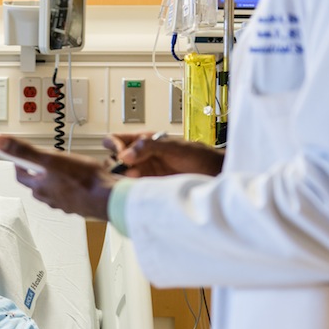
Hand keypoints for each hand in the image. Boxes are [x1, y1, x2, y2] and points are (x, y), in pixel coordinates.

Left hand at [0, 135, 116, 219]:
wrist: (108, 198)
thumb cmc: (83, 180)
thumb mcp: (50, 158)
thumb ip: (24, 150)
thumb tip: (0, 142)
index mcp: (39, 187)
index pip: (20, 174)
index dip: (19, 161)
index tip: (20, 154)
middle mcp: (48, 197)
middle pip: (36, 181)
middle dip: (38, 169)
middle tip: (45, 157)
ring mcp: (63, 202)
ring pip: (53, 188)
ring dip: (54, 177)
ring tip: (64, 166)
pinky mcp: (76, 205)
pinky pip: (68, 193)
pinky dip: (70, 185)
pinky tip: (79, 178)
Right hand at [104, 132, 224, 177]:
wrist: (214, 175)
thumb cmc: (199, 156)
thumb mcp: (173, 147)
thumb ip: (149, 147)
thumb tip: (126, 154)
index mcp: (144, 141)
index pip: (117, 139)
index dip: (114, 144)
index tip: (120, 153)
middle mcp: (141, 156)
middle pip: (114, 159)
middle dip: (115, 165)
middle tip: (126, 170)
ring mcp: (143, 172)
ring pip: (120, 175)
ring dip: (121, 178)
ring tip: (132, 180)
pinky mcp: (147, 187)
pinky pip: (130, 188)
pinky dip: (128, 189)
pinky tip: (134, 188)